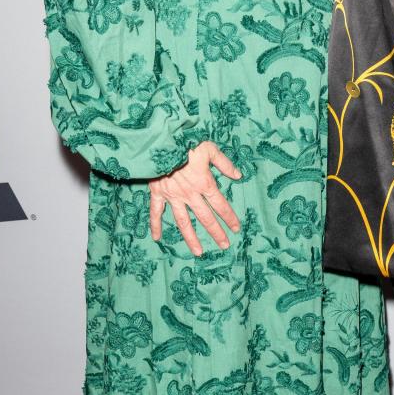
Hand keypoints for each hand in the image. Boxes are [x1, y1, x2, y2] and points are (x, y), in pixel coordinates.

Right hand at [149, 141, 241, 255]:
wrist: (162, 141)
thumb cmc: (187, 142)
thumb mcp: (210, 149)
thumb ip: (224, 163)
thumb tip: (238, 175)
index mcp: (204, 183)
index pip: (220, 205)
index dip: (230, 217)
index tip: (236, 229)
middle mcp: (190, 194)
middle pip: (205, 217)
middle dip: (216, 232)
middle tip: (224, 245)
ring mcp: (173, 196)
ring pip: (183, 221)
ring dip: (191, 238)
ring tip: (198, 252)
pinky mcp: (158, 193)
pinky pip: (156, 212)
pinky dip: (155, 225)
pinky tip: (157, 238)